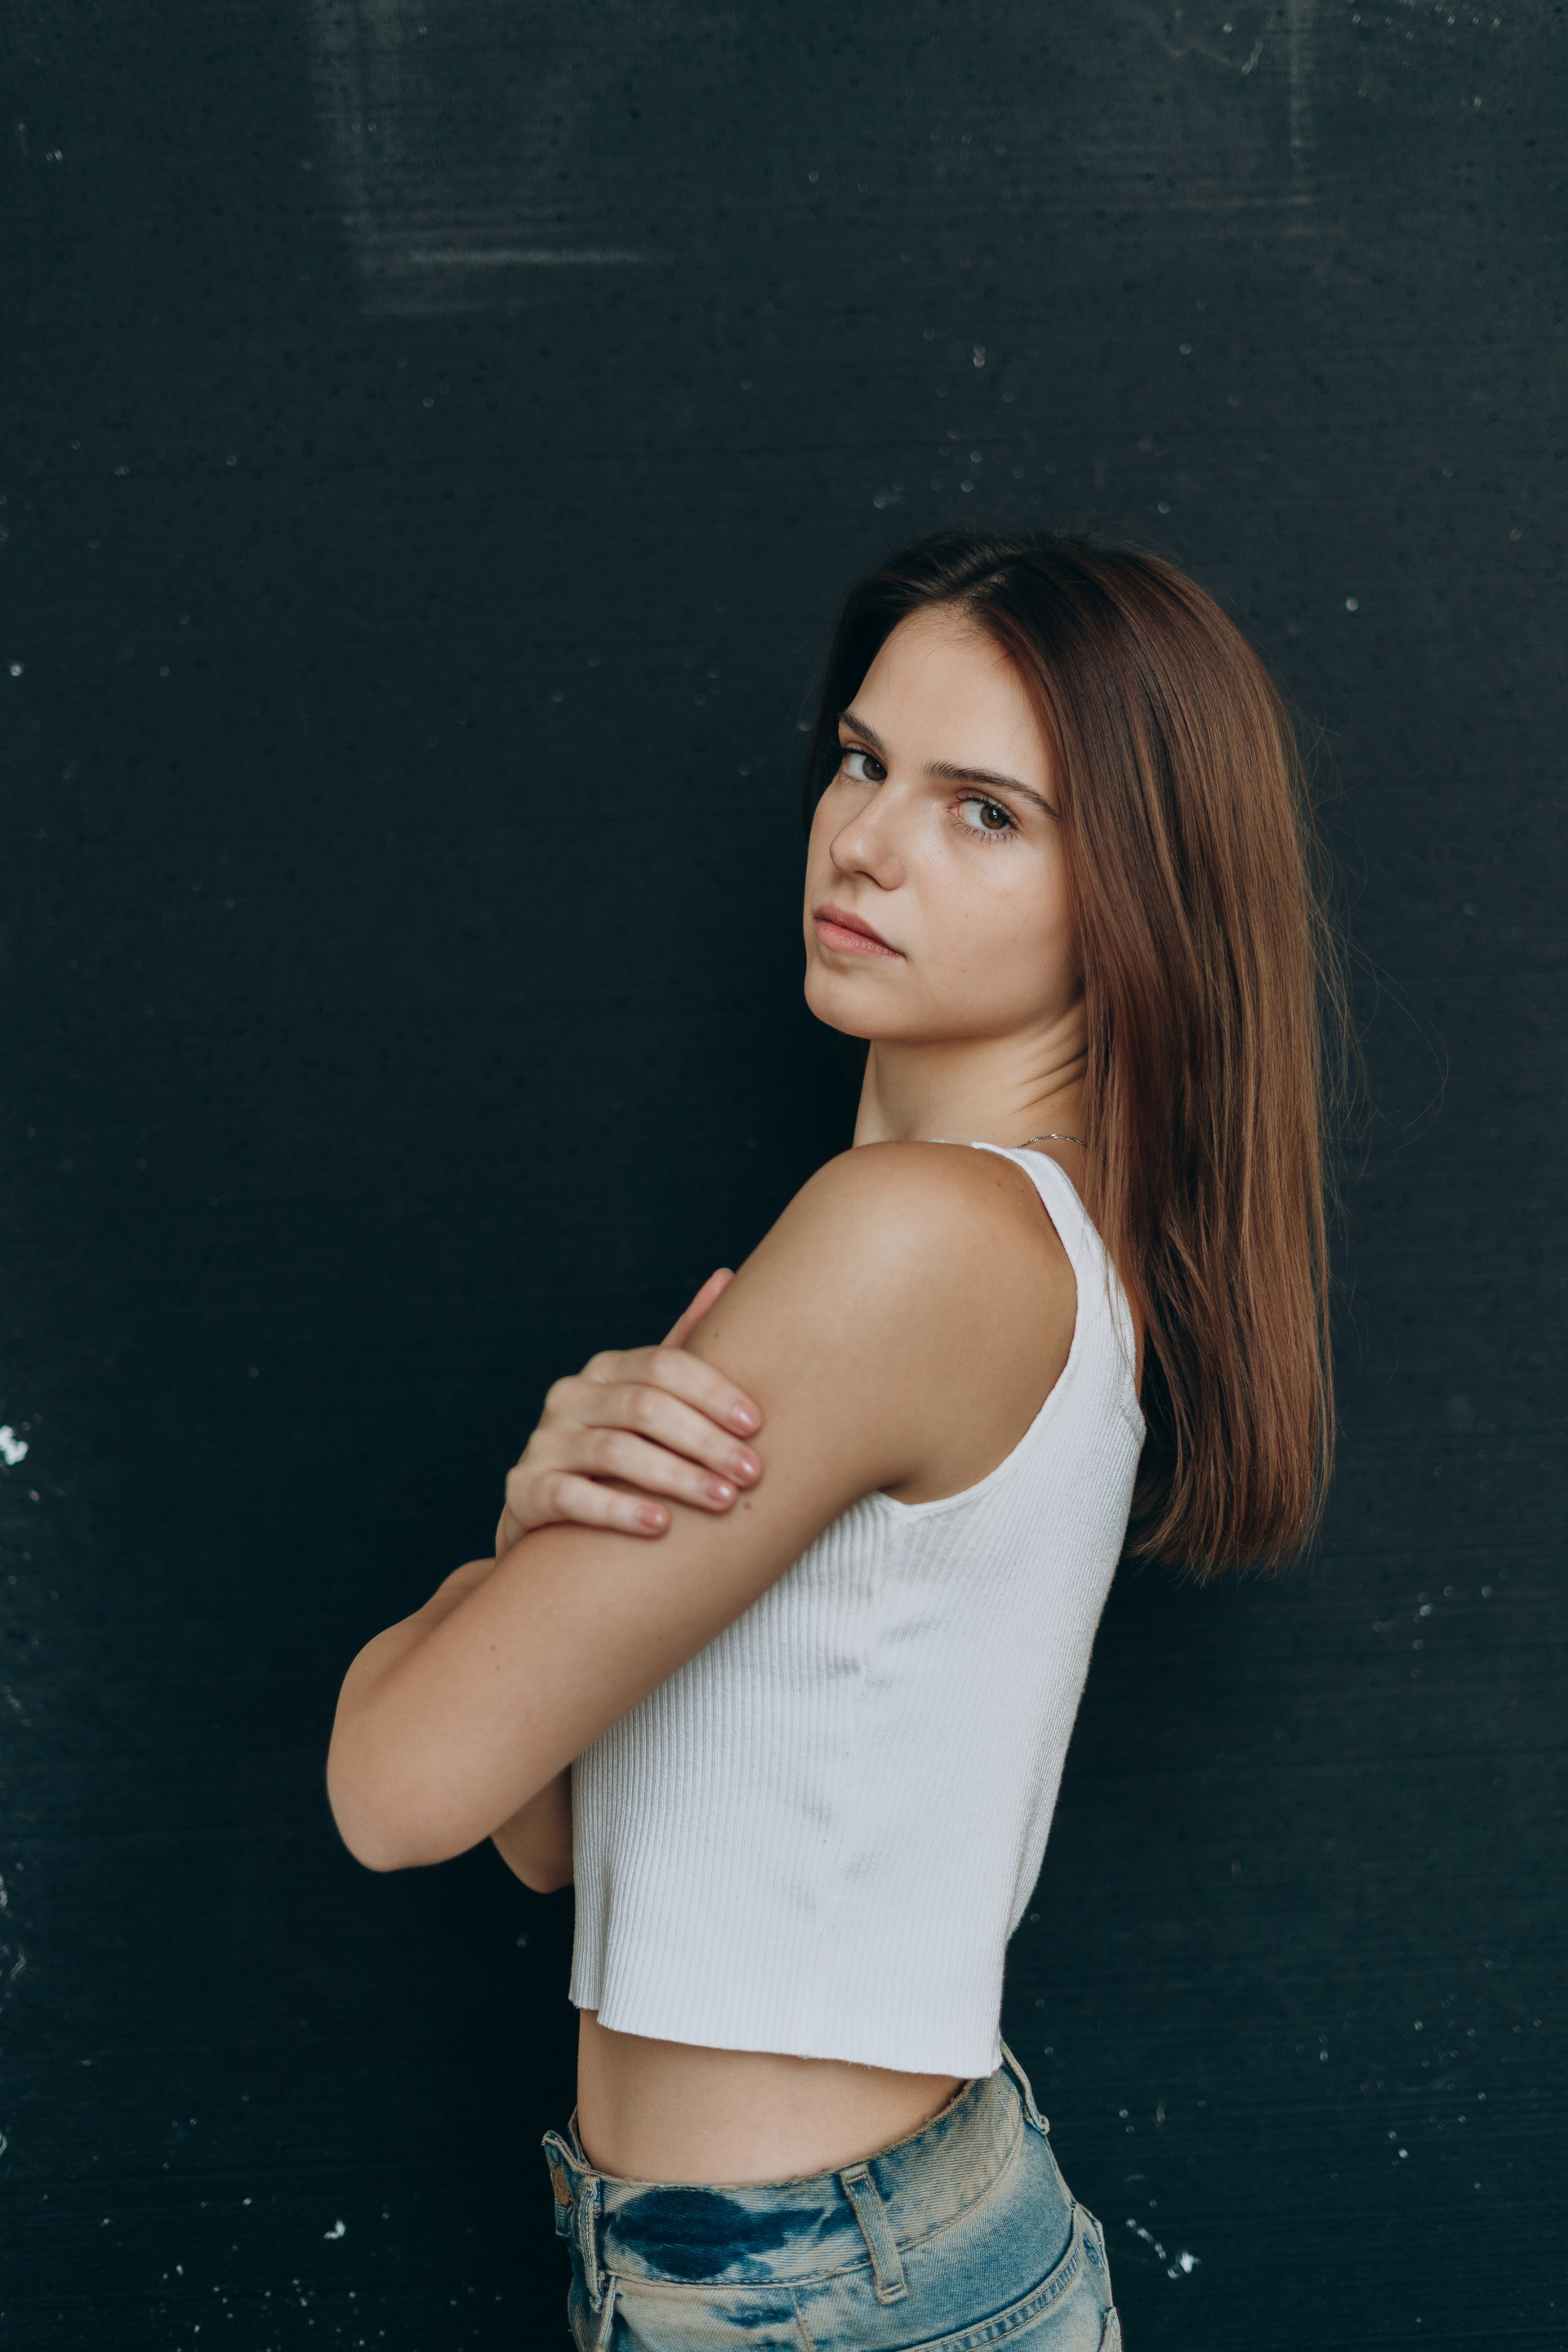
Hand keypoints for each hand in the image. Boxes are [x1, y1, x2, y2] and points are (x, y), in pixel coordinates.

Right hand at [494, 1269, 762, 1553]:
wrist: (552, 1512)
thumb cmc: (622, 1448)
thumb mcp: (650, 1396)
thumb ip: (685, 1345)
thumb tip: (727, 1275)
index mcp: (607, 1368)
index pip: (664, 1365)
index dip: (713, 1392)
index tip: (757, 1425)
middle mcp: (571, 1396)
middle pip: (644, 1407)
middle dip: (705, 1440)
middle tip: (751, 1472)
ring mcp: (544, 1441)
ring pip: (614, 1451)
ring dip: (676, 1476)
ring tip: (723, 1500)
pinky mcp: (526, 1490)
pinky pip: (573, 1495)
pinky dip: (619, 1509)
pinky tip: (661, 1525)